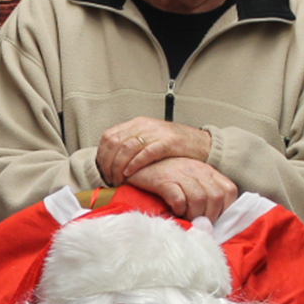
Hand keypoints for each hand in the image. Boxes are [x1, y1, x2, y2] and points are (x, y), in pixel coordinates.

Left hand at [96, 117, 212, 185]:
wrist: (200, 143)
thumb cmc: (173, 147)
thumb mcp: (148, 141)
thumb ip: (131, 147)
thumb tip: (110, 161)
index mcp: (136, 124)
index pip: (109, 137)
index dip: (102, 156)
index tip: (103, 172)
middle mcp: (143, 125)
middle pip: (115, 143)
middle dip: (109, 164)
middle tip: (110, 179)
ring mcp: (156, 132)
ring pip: (127, 147)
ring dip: (119, 166)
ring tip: (119, 179)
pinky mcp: (168, 142)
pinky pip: (146, 152)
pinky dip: (135, 164)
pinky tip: (130, 174)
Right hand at [126, 157, 237, 221]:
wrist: (138, 162)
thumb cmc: (166, 175)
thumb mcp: (191, 178)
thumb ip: (205, 191)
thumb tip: (214, 217)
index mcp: (207, 171)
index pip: (229, 190)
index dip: (226, 208)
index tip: (215, 218)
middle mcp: (197, 170)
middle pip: (216, 197)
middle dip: (210, 215)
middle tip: (200, 223)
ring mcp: (181, 174)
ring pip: (199, 199)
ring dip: (195, 214)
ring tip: (187, 218)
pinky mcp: (164, 180)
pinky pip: (179, 199)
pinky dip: (179, 209)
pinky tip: (175, 210)